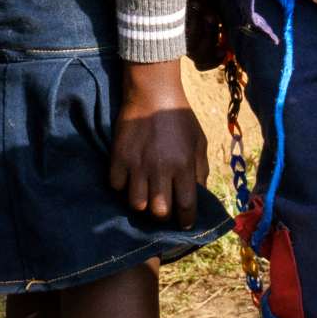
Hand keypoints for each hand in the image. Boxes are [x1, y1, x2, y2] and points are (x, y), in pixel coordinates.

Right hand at [110, 59, 207, 226]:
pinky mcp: (118, 158)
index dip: (187, 220)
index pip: (186, 206)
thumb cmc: (179, 118)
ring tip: (146, 195)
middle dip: (163, 215)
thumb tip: (198, 196)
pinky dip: (122, 187)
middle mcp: (160, 168)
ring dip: (142, 203)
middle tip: (164, 208)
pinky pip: (117, 186)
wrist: (152, 94)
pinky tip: (129, 178)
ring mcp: (136, 165)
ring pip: (136, 204)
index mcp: (183, 165)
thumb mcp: (198, 141)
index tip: (185, 223)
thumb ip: (200, 170)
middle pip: (159, 211)